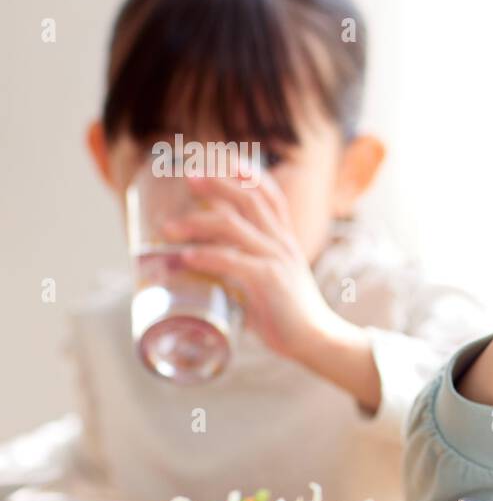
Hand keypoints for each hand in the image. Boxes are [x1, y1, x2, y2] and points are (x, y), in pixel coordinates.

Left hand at [166, 167, 380, 411]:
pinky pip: (232, 261)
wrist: (316, 340)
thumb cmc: (288, 314)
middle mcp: (282, 243)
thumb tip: (203, 269)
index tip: (221, 160)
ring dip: (197, 223)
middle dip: (217, 184)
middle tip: (187, 177)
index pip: (270, 195)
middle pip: (250, 200)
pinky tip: (184, 258)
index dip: (247, 174)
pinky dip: (205, 257)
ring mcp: (277, 260)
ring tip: (167, 229)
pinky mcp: (269, 281)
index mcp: (285, 240)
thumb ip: (242, 269)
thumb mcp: (270, 281)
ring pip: (234, 227)